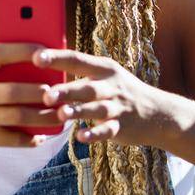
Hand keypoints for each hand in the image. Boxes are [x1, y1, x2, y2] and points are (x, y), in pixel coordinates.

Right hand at [0, 42, 61, 156]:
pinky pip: (10, 139)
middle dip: (39, 92)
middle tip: (59, 92)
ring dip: (42, 117)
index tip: (44, 51)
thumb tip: (28, 65)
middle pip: (12, 90)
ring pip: (16, 116)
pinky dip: (28, 140)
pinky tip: (39, 138)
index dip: (22, 50)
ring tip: (58, 116)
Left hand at [33, 48, 166, 146]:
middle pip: (87, 87)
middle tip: (46, 95)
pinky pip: (107, 131)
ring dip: (79, 112)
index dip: (57, 58)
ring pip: (97, 109)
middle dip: (67, 91)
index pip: (77, 60)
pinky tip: (81, 137)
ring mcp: (117, 108)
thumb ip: (80, 70)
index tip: (36, 58)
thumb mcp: (106, 74)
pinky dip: (95, 134)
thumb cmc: (120, 92)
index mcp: (103, 69)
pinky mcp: (121, 127)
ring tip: (61, 114)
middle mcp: (110, 86)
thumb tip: (44, 62)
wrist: (158, 113)